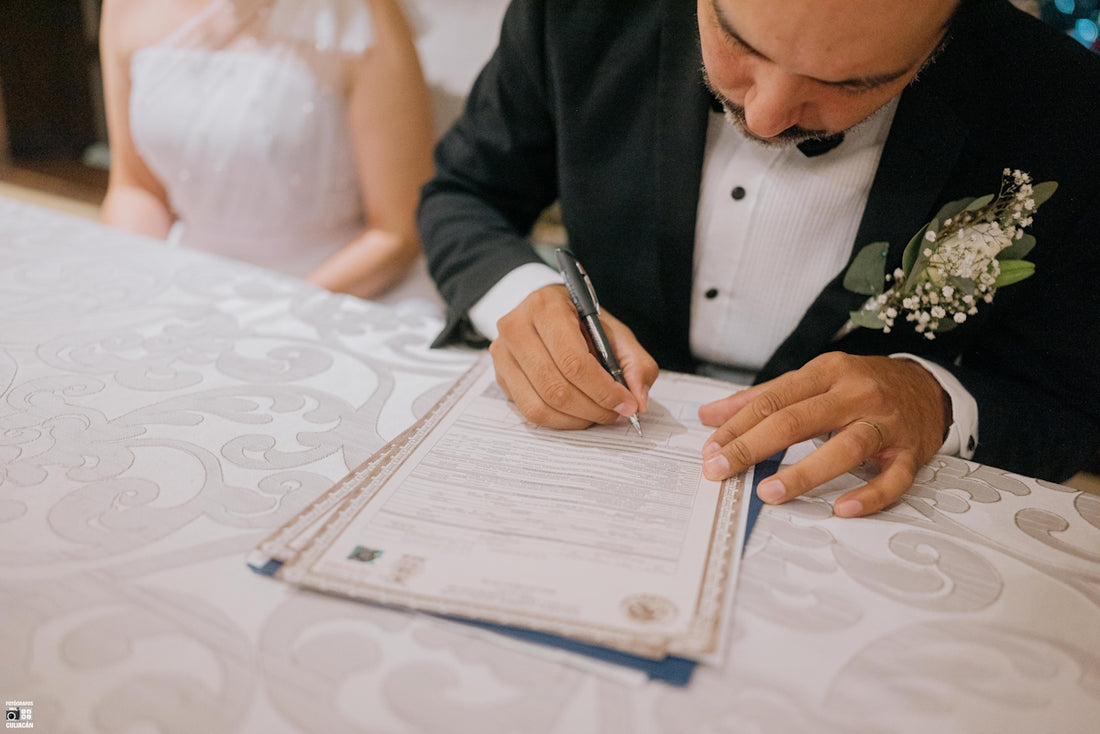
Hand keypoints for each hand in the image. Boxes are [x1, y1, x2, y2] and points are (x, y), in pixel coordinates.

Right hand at [489, 284, 658, 428]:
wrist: (546, 313)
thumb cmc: (581, 322)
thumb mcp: (614, 332)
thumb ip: (635, 363)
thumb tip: (638, 401)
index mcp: (546, 308)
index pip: (573, 361)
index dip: (603, 390)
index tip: (626, 404)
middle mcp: (516, 328)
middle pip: (555, 387)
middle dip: (593, 408)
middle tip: (616, 413)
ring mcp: (502, 354)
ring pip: (540, 405)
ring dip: (577, 419)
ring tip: (599, 414)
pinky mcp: (500, 376)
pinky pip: (530, 412)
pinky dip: (560, 421)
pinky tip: (578, 414)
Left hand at [697, 352, 948, 517]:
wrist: (927, 387)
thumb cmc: (860, 385)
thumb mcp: (812, 380)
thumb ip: (761, 398)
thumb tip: (710, 416)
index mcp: (827, 372)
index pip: (772, 400)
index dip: (738, 426)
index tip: (711, 449)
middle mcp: (856, 394)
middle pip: (798, 420)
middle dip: (753, 447)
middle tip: (722, 470)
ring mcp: (885, 423)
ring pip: (844, 448)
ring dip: (804, 473)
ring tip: (769, 492)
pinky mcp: (910, 452)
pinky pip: (891, 479)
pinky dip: (868, 496)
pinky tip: (841, 510)